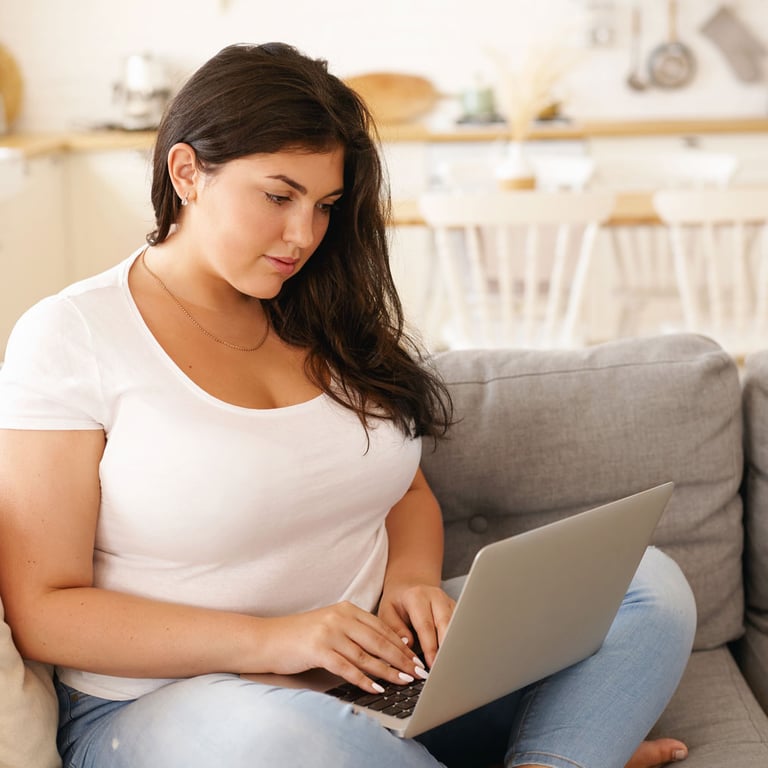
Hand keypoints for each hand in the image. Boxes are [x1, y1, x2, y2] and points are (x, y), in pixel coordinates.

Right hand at [261, 602, 427, 693]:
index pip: (382, 628)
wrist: (267, 639)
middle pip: (379, 640)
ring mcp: (329, 632)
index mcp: (347, 609)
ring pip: (367, 655)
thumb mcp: (330, 626)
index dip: (402, 645)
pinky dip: (364, 679)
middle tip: (418, 672)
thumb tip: (386, 650)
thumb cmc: (300, 636)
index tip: (417, 659)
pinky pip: (347, 667)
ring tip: (404, 681)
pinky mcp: (318, 649)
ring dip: (388, 671)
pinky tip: (376, 688)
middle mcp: (340, 617)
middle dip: (402, 659)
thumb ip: (354, 632)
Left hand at [377, 583, 455, 668]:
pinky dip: (458, 641)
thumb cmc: (397, 602)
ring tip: (451, 665)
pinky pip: (459, 626)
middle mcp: (436, 597)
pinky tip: (455, 655)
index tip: (431, 664)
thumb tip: (408, 645)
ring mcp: (448, 602)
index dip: (430, 647)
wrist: (408, 586)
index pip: (426, 625)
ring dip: (454, 645)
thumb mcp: (387, 612)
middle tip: (444, 668)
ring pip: (456, 625)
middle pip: (446, 624)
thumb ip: (395, 629)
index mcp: (417, 596)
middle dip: (446, 648)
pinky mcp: (456, 608)